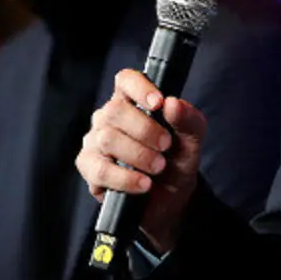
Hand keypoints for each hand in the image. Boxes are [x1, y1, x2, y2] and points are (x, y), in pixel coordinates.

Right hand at [77, 69, 206, 252]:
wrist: (169, 199)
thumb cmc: (176, 161)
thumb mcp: (192, 141)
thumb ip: (188, 120)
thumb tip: (173, 104)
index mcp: (133, 101)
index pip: (126, 80)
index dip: (139, 88)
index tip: (158, 103)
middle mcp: (109, 117)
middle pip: (115, 110)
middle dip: (145, 130)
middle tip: (166, 146)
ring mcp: (95, 141)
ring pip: (107, 139)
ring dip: (138, 155)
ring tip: (158, 167)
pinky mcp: (88, 167)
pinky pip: (99, 169)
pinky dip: (125, 178)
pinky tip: (143, 184)